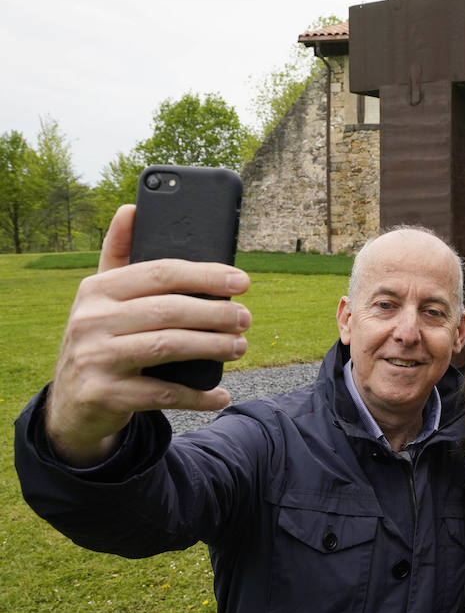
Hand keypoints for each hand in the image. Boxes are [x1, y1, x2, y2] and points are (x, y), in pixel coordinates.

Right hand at [45, 205, 251, 465]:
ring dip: (212, 347)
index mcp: (97, 289)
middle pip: (169, 310)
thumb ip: (119, 255)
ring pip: (167, 347)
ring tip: (239, 347)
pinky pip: (163, 393)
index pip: (160, 273)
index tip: (242, 281)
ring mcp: (95, 358)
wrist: (71, 404)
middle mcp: (91, 320)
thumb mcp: (102, 298)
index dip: (205, 275)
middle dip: (216, 313)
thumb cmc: (101, 338)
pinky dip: (197, 395)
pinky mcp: (105, 394)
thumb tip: (132, 207)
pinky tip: (221, 394)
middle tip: (245, 318)